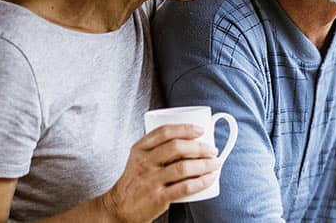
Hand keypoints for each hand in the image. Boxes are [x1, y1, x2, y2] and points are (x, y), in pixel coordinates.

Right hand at [100, 124, 220, 222]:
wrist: (119, 207)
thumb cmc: (136, 180)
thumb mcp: (139, 159)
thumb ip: (158, 147)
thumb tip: (192, 138)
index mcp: (139, 150)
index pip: (164, 133)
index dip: (185, 129)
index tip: (201, 130)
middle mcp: (144, 163)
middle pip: (176, 148)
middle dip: (199, 147)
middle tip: (212, 149)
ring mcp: (151, 181)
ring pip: (183, 168)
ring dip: (205, 164)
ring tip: (215, 163)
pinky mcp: (158, 197)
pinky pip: (185, 187)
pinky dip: (202, 182)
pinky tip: (210, 178)